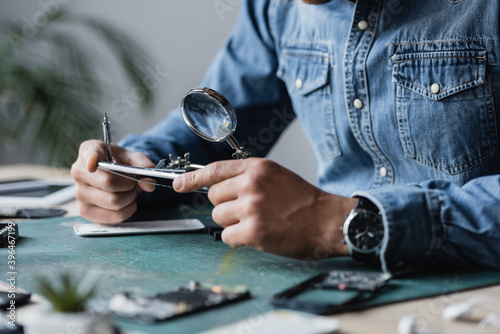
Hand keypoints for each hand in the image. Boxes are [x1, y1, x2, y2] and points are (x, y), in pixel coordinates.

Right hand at [71, 140, 154, 223]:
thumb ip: (143, 165)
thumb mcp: (133, 157)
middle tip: (134, 182)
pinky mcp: (86, 211)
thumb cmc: (121, 163)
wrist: (115, 175)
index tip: (93, 165)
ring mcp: (80, 193)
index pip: (89, 154)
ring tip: (130, 192)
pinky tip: (128, 203)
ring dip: (130, 198)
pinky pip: (113, 216)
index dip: (91, 160)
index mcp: (89, 150)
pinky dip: (127, 211)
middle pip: (108, 182)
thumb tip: (148, 182)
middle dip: (130, 184)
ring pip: (113, 201)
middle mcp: (79, 172)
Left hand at [173, 158, 356, 259]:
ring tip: (256, 223)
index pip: (215, 170)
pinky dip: (237, 239)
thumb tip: (218, 186)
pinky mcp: (253, 231)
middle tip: (246, 211)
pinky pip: (227, 236)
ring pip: (219, 217)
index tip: (179, 185)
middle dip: (225, 206)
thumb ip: (248, 176)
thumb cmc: (304, 200)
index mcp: (257, 168)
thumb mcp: (277, 175)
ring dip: (232, 223)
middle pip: (214, 197)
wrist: (327, 221)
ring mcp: (251, 208)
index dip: (193, 178)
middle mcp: (251, 184)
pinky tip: (256, 236)